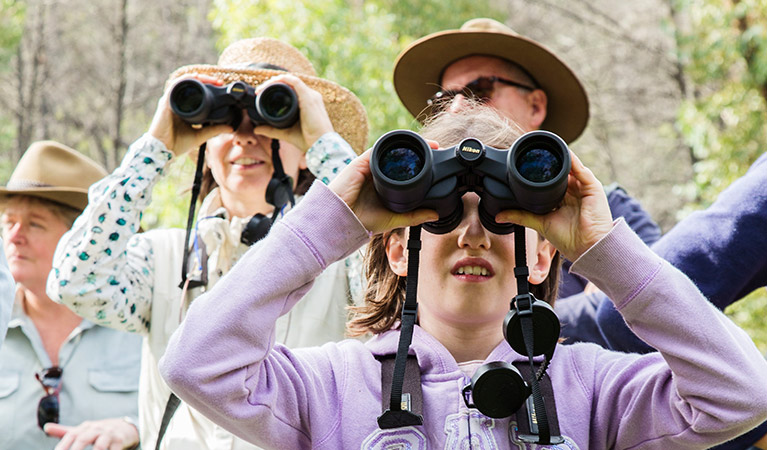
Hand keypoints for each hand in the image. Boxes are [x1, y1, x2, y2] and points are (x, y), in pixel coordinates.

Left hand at [46, 418, 138, 449]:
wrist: (123, 426)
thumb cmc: (98, 432)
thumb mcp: (82, 430)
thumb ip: (64, 431)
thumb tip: (46, 427)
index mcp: (85, 427)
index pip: (71, 435)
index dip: (63, 445)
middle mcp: (96, 428)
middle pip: (83, 438)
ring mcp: (109, 434)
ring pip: (100, 445)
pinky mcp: (120, 440)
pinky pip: (114, 449)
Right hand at [148, 73, 231, 155]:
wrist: (163, 150)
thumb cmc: (177, 143)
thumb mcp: (201, 135)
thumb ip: (214, 130)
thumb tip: (231, 128)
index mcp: (184, 108)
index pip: (195, 92)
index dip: (207, 86)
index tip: (220, 86)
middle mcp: (177, 102)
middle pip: (190, 85)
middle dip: (205, 80)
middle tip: (218, 82)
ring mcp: (170, 101)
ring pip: (183, 82)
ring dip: (197, 78)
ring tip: (210, 79)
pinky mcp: (166, 103)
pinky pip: (174, 86)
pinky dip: (185, 80)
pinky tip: (195, 78)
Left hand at [251, 74, 334, 151]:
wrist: (320, 145)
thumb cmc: (308, 140)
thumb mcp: (285, 133)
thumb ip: (271, 130)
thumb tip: (257, 129)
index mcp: (308, 103)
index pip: (292, 90)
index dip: (276, 89)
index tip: (262, 95)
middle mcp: (311, 96)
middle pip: (290, 84)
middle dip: (273, 84)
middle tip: (259, 91)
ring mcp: (311, 95)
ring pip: (290, 80)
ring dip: (274, 81)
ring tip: (262, 88)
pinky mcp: (308, 97)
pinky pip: (294, 81)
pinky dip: (282, 79)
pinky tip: (271, 82)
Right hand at [328, 149, 437, 233]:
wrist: (339, 220)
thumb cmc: (361, 220)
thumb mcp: (393, 218)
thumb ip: (414, 216)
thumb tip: (435, 214)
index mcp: (384, 184)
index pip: (402, 168)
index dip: (418, 162)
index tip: (435, 159)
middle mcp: (378, 173)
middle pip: (398, 155)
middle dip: (417, 149)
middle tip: (435, 148)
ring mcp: (370, 166)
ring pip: (390, 149)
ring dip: (408, 144)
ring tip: (427, 144)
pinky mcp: (362, 162)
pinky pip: (378, 148)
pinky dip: (392, 144)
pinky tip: (406, 143)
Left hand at [496, 150, 612, 261]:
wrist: (586, 246)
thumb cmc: (569, 239)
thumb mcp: (540, 223)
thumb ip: (521, 216)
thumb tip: (498, 217)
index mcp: (563, 199)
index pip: (550, 182)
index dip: (540, 173)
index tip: (527, 164)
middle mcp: (573, 192)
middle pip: (560, 173)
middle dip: (548, 163)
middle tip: (533, 153)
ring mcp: (583, 188)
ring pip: (570, 167)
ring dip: (559, 158)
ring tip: (545, 147)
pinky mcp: (592, 187)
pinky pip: (581, 169)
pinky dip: (572, 160)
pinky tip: (563, 153)